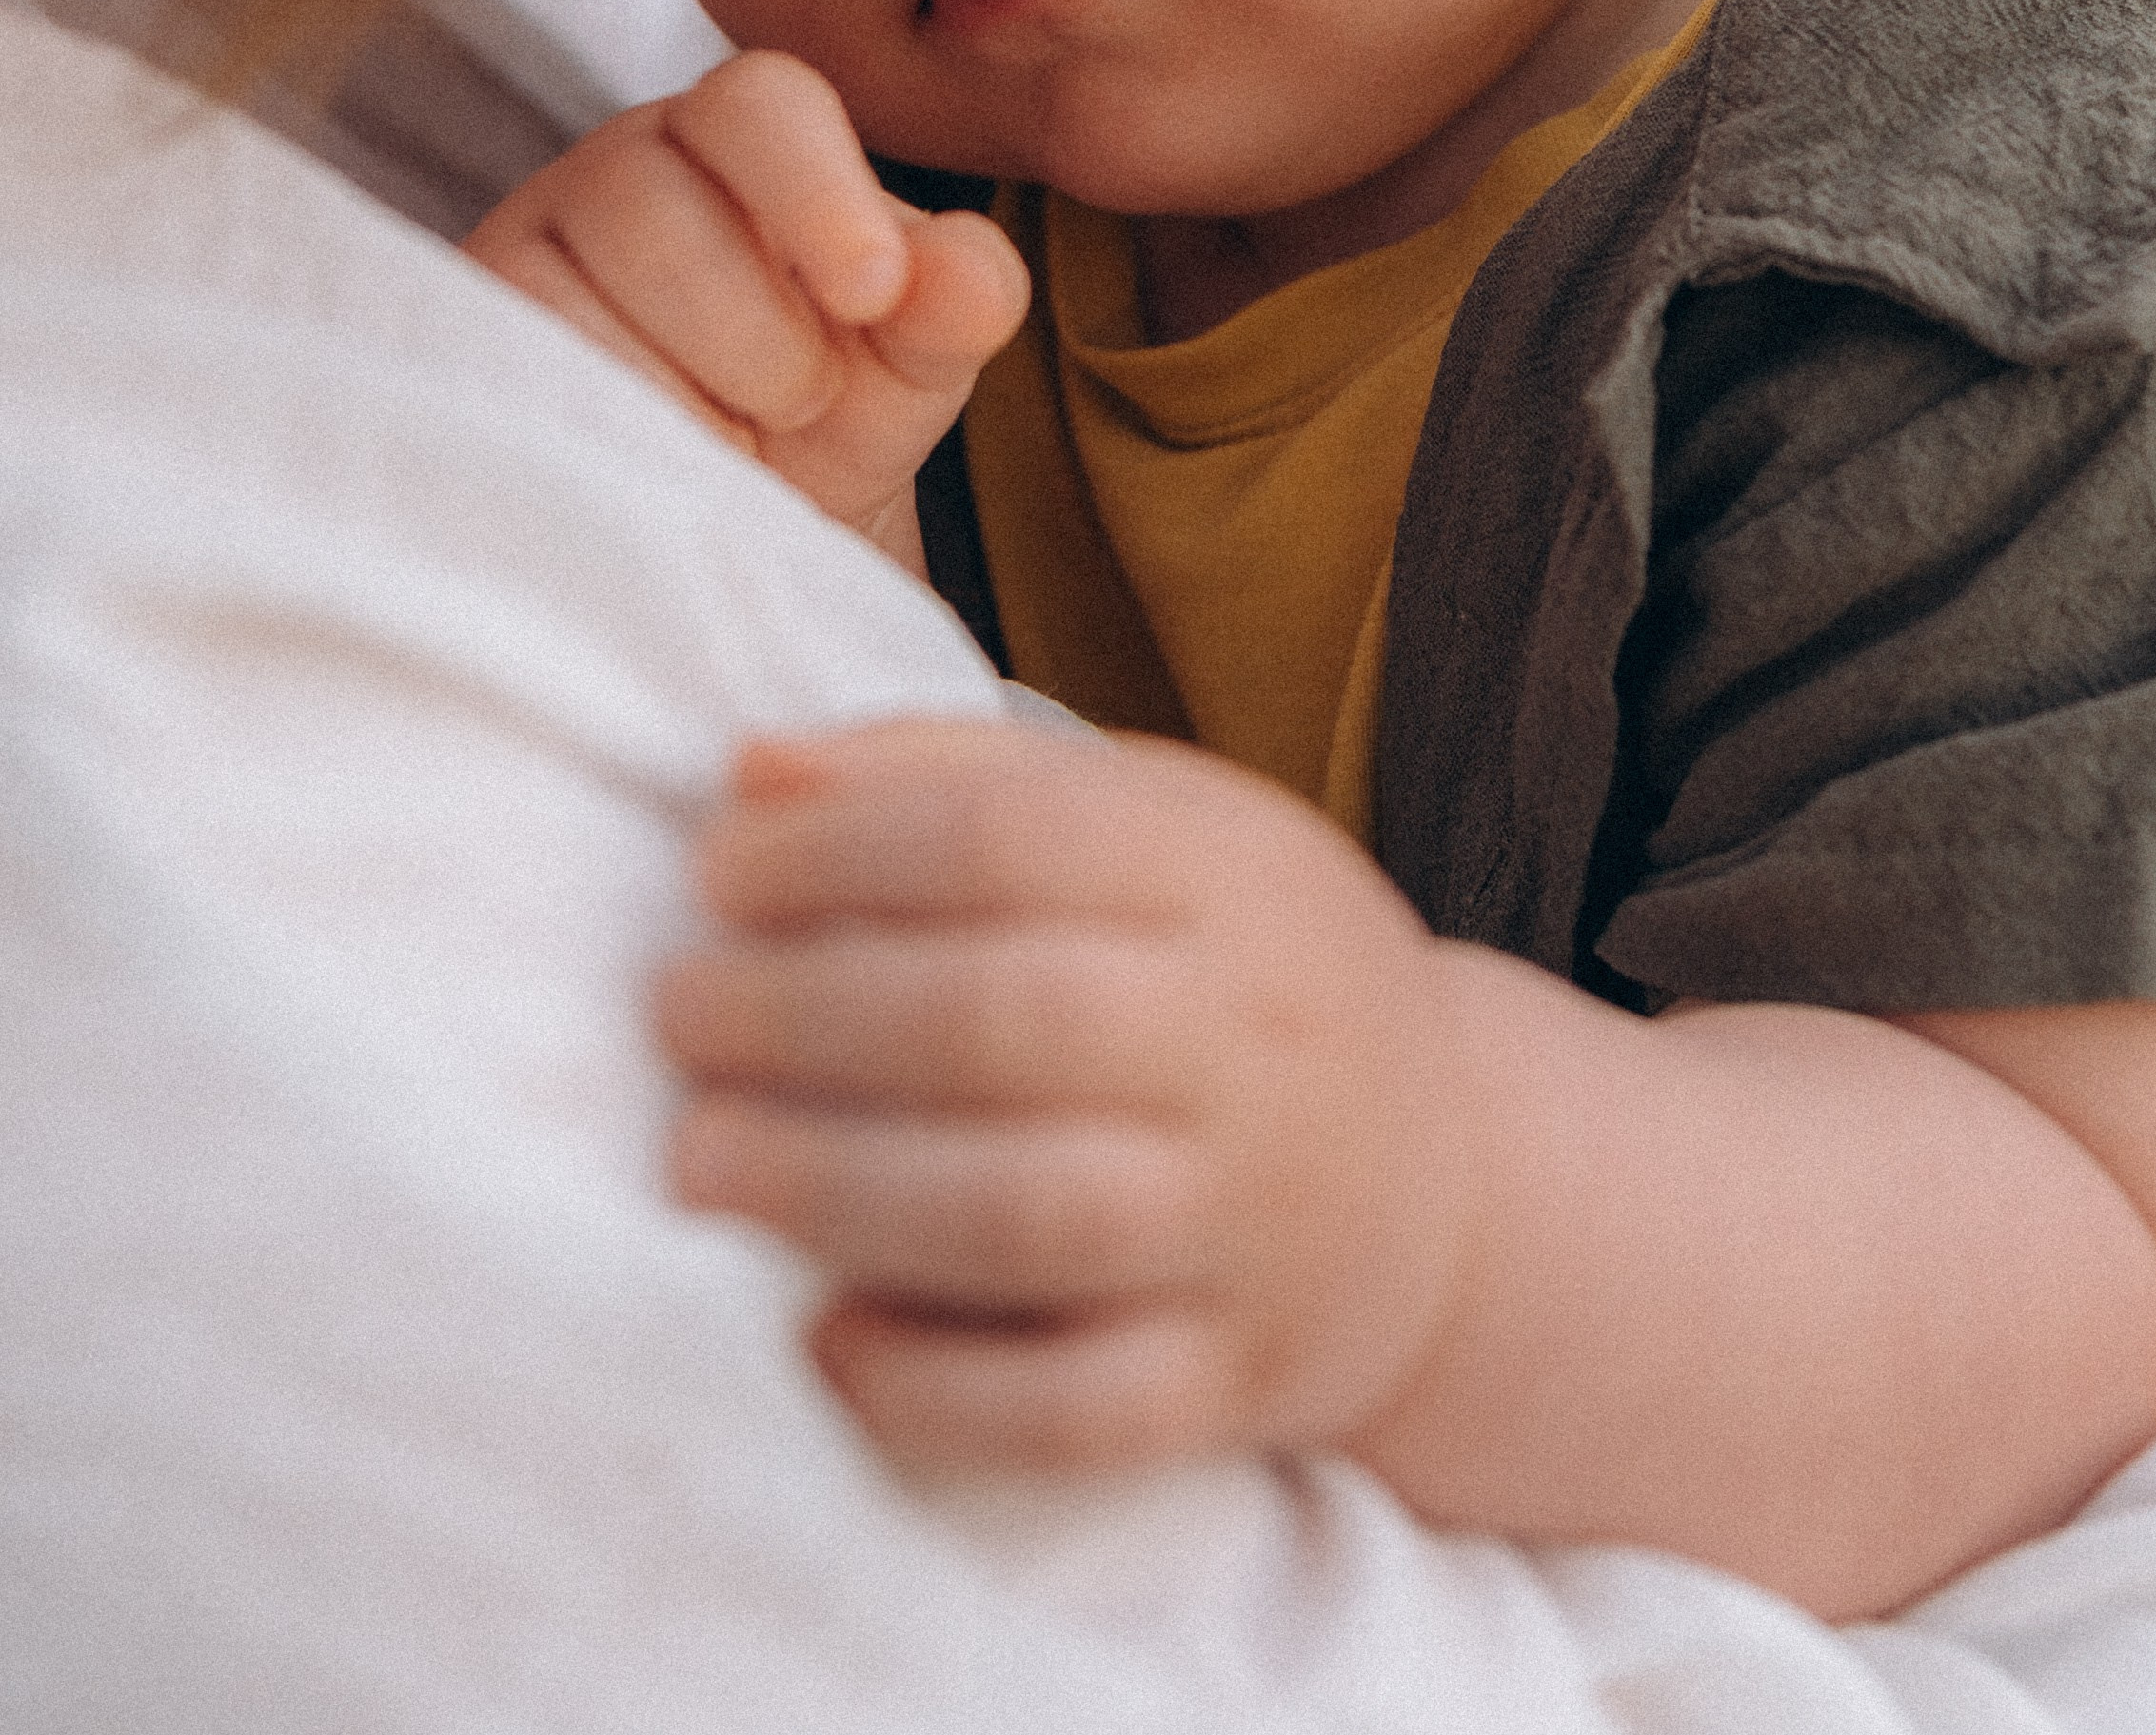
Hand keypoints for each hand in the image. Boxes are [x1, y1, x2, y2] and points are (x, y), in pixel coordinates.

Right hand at [465, 53, 1027, 570]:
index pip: (757, 101)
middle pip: (651, 200)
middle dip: (755, 333)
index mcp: (740, 138)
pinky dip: (612, 432)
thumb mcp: (914, 362)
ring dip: (685, 395)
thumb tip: (969, 277)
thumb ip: (960, 302)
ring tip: (734, 447)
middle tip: (802, 404)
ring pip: (571, 292)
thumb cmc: (831, 413)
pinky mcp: (465, 339)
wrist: (736, 525)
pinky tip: (660, 464)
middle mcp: (617, 169)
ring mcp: (522, 250)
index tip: (873, 290)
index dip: (814, 188)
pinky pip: (516, 372)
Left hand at [656, 717, 1475, 1473]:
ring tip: (699, 1160)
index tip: (717, 871)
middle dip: (804, 1017)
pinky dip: (932, 1390)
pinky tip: (820, 1340)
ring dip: (833, 1190)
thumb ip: (954, 777)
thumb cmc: (1235, 973)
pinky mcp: (1230, 1385)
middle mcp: (1254, 1048)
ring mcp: (1250, 1228)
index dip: (839, 848)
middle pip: (1007, 1022)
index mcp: (1230, 881)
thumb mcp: (1151, 827)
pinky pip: (1073, 1413)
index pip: (1015, 837)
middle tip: (675, 1016)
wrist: (1453, 1187)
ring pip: (1028, 1220)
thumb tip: (750, 771)